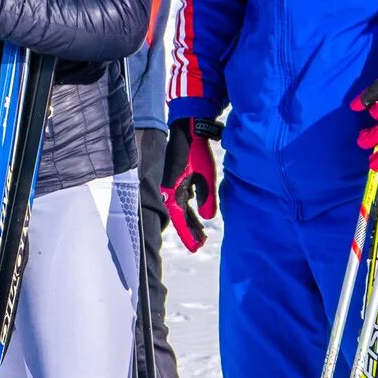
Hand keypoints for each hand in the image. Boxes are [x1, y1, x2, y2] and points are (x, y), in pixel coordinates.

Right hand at [161, 118, 220, 250]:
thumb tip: (208, 218)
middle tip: (201, 244)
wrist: (188, 130)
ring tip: (202, 234)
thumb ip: (207, 198)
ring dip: (191, 221)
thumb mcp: (206, 176)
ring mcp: (172, 185)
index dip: (188, 234)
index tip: (196, 247)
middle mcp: (170, 190)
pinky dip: (190, 210)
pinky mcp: (177, 179)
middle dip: (190, 231)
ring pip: (181, 209)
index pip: (180, 219)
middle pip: (180, 217)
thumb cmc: (197, 152)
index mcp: (174, 191)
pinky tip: (198, 215)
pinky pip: (182, 199)